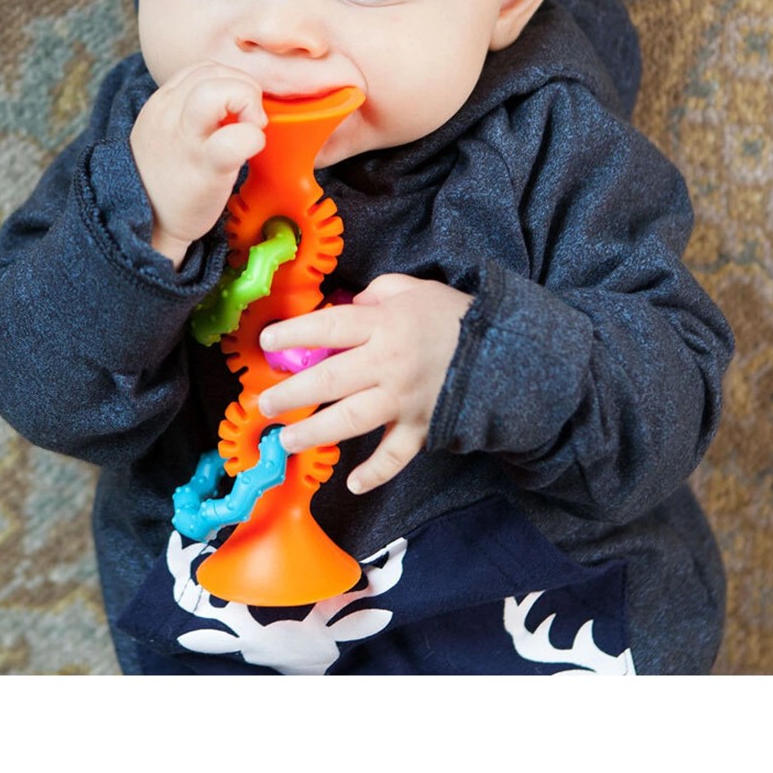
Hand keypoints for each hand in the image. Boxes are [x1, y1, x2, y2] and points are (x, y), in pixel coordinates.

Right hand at [130, 62, 267, 268]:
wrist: (148, 228)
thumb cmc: (166, 180)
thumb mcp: (168, 134)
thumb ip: (191, 111)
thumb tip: (233, 98)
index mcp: (162, 104)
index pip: (201, 69)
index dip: (228, 81)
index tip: (236, 110)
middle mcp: (169, 115)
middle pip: (210, 71)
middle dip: (242, 87)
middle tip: (250, 119)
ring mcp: (185, 140)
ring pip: (217, 91)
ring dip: (247, 102)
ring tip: (250, 128)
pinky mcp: (204, 167)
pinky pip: (235, 138)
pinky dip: (252, 137)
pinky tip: (250, 149)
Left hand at [257, 274, 471, 494]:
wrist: (508, 350)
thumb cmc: (454, 316)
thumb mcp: (414, 289)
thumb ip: (377, 294)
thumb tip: (348, 304)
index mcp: (384, 325)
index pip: (328, 328)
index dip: (294, 333)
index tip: (266, 340)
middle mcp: (388, 364)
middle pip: (329, 380)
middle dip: (291, 394)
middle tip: (264, 405)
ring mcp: (404, 400)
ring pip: (350, 420)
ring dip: (315, 432)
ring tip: (287, 441)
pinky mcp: (422, 427)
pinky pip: (395, 456)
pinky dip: (375, 473)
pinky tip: (353, 483)